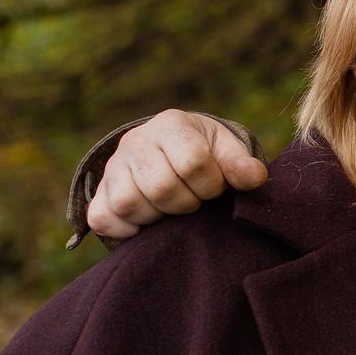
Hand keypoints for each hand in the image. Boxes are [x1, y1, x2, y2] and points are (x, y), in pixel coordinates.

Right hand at [86, 111, 267, 238]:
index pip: (191, 163)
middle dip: (186, 203)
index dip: (210, 185)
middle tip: (193, 200)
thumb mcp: (226, 150)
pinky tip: (147, 224)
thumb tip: (256, 178)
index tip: (214, 187)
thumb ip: (240, 164)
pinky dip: (126, 230)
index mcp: (171, 124)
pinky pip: (103, 219)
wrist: (169, 151)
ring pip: (129, 204)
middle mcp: (135, 141)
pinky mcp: (99, 194)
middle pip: (160, 187)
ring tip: (171, 209)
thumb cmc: (203, 152)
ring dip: (158, 217)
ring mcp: (113, 167)